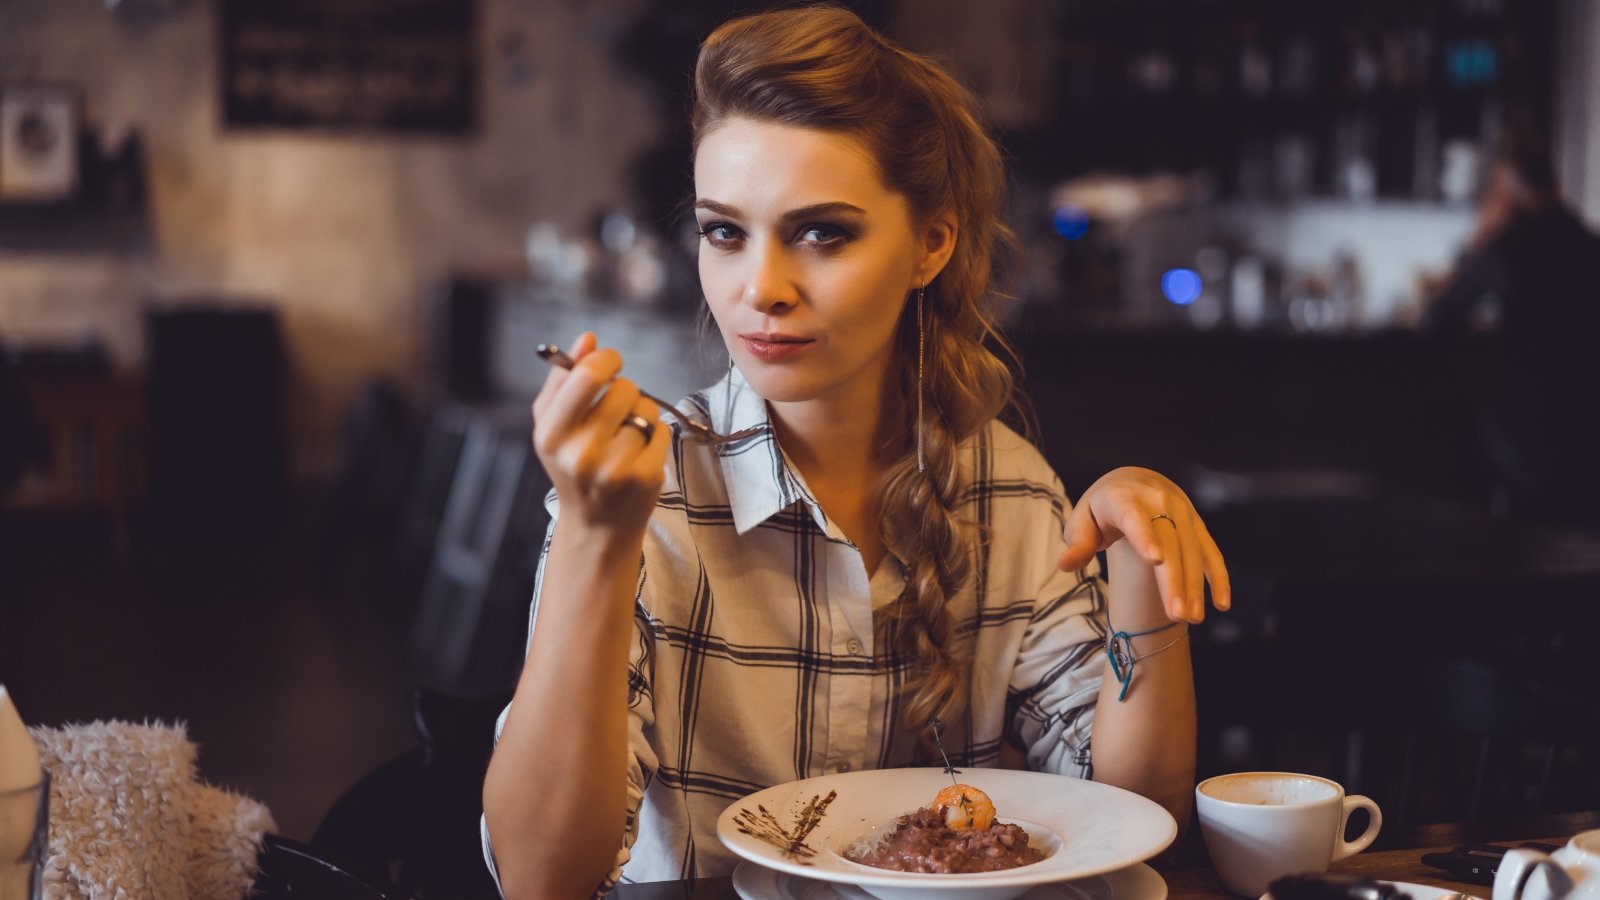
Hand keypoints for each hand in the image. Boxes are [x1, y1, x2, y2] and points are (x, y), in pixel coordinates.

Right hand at [531, 332, 668, 534]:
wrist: (595, 525)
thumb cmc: (571, 466)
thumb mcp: (551, 424)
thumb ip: (564, 378)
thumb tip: (587, 338)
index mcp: (551, 435)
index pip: (587, 375)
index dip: (605, 359)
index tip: (610, 363)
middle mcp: (581, 453)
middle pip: (624, 388)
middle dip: (625, 390)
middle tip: (616, 411)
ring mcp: (616, 468)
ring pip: (646, 408)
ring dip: (641, 414)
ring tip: (625, 436)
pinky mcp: (646, 477)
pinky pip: (662, 430)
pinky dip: (655, 435)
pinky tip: (639, 453)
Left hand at [1056, 467, 1229, 623]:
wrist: (1134, 481)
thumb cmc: (1101, 508)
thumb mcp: (1082, 519)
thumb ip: (1077, 542)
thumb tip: (1065, 564)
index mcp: (1122, 497)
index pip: (1134, 518)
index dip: (1144, 537)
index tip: (1155, 560)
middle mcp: (1157, 501)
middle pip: (1169, 541)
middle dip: (1174, 578)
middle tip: (1176, 614)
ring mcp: (1182, 511)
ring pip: (1193, 550)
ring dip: (1195, 585)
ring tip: (1191, 618)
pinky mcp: (1197, 525)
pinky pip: (1211, 551)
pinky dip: (1218, 577)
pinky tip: (1221, 604)